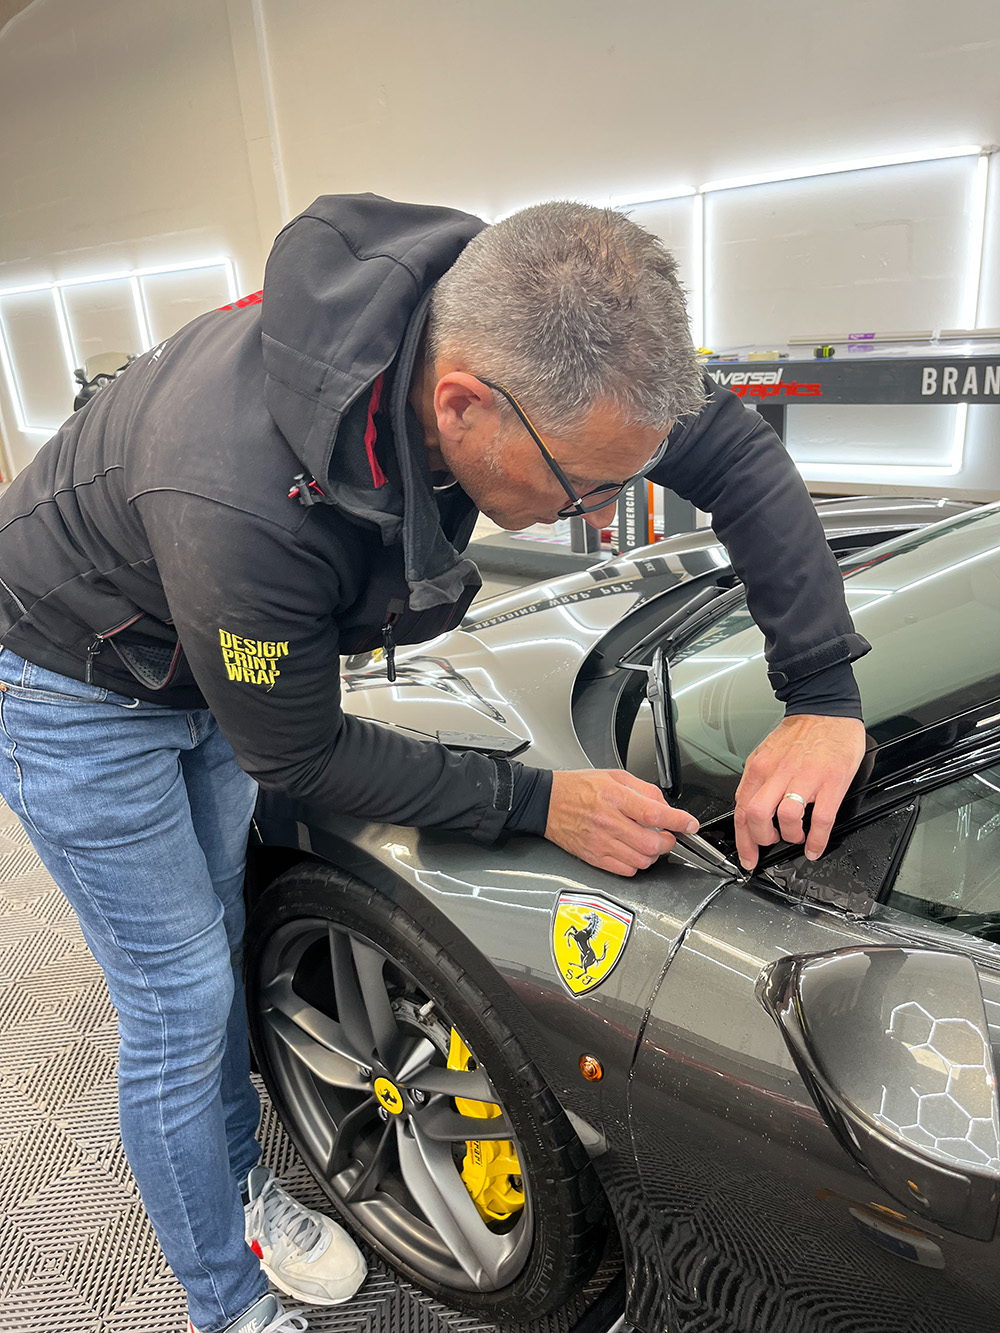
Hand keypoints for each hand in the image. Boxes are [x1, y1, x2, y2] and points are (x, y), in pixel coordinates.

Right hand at [545, 769, 698, 875]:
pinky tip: (633, 852)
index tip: (690, 824)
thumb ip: (644, 790)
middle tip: (668, 836)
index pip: (655, 814)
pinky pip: (625, 870)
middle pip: (652, 844)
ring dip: (653, 855)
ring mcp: (600, 842)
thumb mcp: (614, 776)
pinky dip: (636, 865)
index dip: (678, 822)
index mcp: (614, 797)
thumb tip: (665, 807)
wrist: (546, 802)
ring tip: (649, 844)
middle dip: (668, 842)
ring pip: (641, 861)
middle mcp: (608, 822)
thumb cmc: (577, 787)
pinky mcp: (593, 857)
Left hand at [734, 715, 866, 870]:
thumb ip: (757, 781)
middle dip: (762, 839)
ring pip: (787, 818)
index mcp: (759, 767)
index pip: (741, 809)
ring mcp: (805, 777)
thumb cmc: (800, 734)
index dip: (742, 840)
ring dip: (791, 837)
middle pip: (757, 816)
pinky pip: (821, 819)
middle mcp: (778, 772)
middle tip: (772, 843)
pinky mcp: (831, 782)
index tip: (747, 856)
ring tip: (797, 836)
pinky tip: (815, 846)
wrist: (827, 709)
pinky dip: (817, 840)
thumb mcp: (767, 754)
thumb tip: (750, 809)